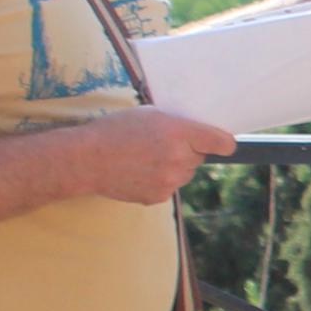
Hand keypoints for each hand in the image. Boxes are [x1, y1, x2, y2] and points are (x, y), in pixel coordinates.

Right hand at [72, 109, 237, 203]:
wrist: (86, 159)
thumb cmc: (115, 130)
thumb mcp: (150, 114)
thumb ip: (179, 123)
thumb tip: (201, 131)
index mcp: (180, 132)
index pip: (222, 143)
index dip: (224, 143)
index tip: (224, 144)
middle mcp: (180, 158)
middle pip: (199, 158)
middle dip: (187, 151)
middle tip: (160, 145)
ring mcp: (171, 180)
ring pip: (184, 173)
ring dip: (173, 167)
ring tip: (144, 158)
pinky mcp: (160, 196)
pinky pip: (169, 187)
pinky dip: (159, 181)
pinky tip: (138, 172)